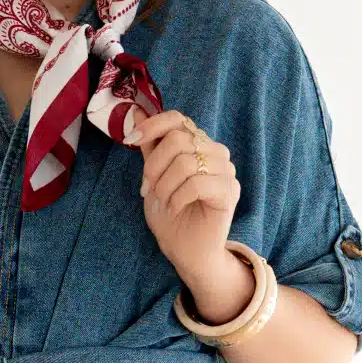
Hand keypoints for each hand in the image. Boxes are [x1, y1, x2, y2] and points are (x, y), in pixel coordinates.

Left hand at [129, 106, 246, 307]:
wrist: (186, 251)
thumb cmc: (171, 214)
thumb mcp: (153, 176)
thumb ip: (149, 146)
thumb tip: (135, 111)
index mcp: (197, 144)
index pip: (178, 119)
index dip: (153, 125)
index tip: (131, 140)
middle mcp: (215, 152)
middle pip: (178, 139)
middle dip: (154, 166)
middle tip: (149, 189)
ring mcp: (226, 170)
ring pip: (186, 162)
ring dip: (165, 185)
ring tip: (163, 201)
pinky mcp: (230, 191)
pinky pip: (197, 183)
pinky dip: (177, 198)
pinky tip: (174, 209)